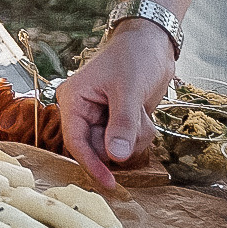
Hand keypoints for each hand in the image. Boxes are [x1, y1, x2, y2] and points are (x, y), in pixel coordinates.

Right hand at [60, 20, 174, 187]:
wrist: (152, 44)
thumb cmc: (134, 57)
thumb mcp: (128, 89)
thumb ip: (122, 124)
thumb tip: (115, 157)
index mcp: (73, 100)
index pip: (75, 141)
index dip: (91, 164)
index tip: (109, 183)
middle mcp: (82, 112)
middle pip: (97, 149)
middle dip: (122, 143)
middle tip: (138, 124)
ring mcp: (101, 118)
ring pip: (114, 149)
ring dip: (134, 139)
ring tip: (142, 114)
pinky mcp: (117, 122)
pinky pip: (127, 143)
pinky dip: (141, 135)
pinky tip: (144, 116)